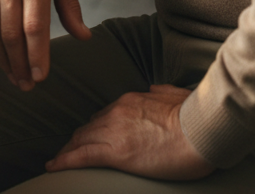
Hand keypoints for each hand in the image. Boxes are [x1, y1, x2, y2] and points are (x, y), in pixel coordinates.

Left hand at [47, 85, 212, 179]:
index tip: (89, 134)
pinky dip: (65, 160)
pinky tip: (53, 166)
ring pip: (82, 140)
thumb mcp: (175, 94)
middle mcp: (117, 112)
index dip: (94, 127)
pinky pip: (83, 156)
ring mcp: (114, 130)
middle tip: (68, 150)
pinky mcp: (117, 152)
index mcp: (130, 101)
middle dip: (77, 139)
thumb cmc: (195, 116)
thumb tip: (154, 89)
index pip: (104, 115)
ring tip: (59, 160)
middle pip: (89, 127)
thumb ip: (161, 92)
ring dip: (69, 150)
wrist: (201, 128)